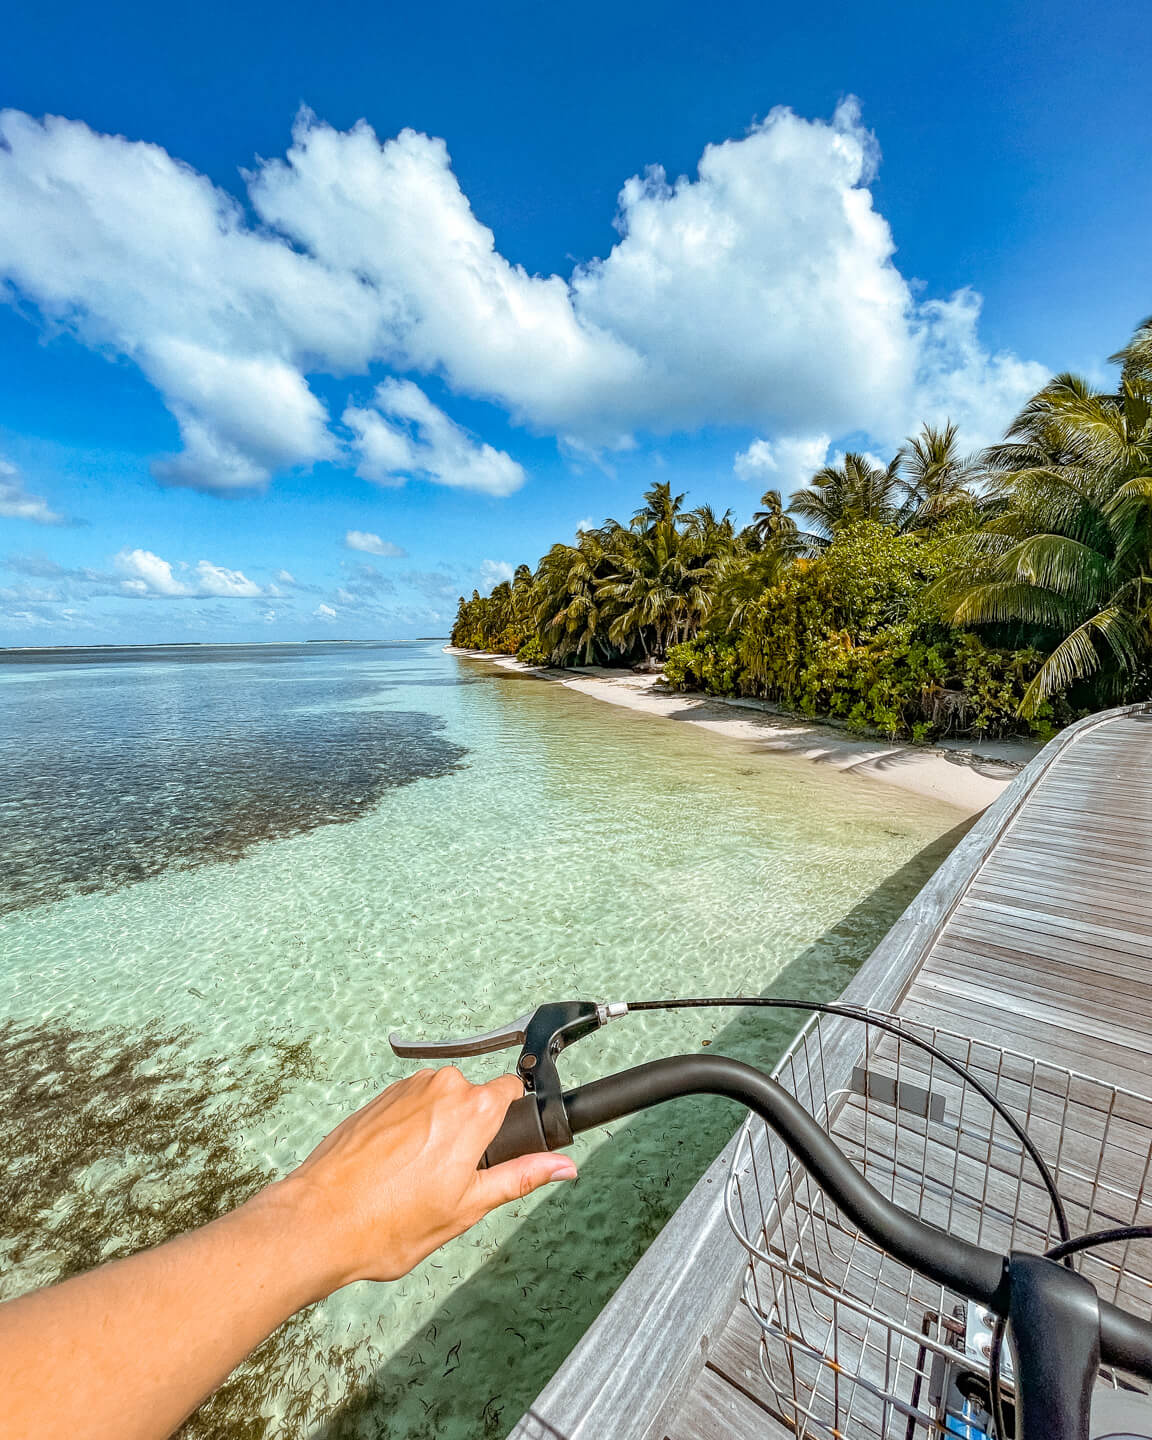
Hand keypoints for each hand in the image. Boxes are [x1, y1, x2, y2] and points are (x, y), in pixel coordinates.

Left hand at [262, 1067, 577, 1298]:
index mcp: (472, 1110)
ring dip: (437, 1134)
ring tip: (417, 1182)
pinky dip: (409, 1134)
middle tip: (454, 1180)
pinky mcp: (377, 1099)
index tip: (506, 1142)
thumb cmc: (389, 1222)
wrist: (320, 1221)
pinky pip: (410, 1108)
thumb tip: (563, 1166)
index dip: (513, 1117)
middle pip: (473, 1100)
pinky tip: (394, 1172)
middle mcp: (441, 1087)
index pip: (511, 1090)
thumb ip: (520, 1177)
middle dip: (471, 1133)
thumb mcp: (468, 1206)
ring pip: (439, 1104)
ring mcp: (405, 1089)